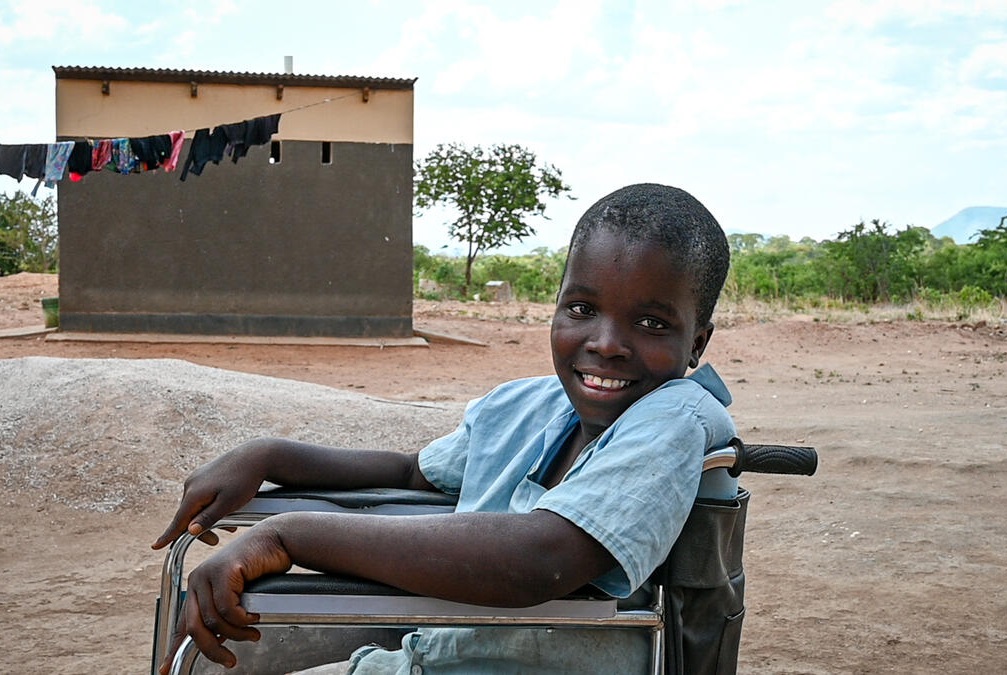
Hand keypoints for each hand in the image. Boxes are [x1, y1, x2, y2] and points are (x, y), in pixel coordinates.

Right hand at [152, 444, 267, 549]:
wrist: (255, 456)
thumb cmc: (244, 481)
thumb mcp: (228, 504)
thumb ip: (208, 518)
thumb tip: (188, 531)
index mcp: (194, 493)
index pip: (178, 521)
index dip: (168, 536)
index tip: (156, 546)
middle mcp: (191, 484)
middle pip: (189, 515)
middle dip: (201, 530)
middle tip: (216, 541)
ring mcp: (197, 478)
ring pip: (197, 506)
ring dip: (209, 518)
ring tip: (230, 525)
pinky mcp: (204, 475)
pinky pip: (203, 496)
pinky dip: (211, 507)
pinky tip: (226, 509)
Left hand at [159, 522, 291, 673]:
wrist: (277, 541)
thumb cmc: (261, 567)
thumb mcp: (237, 596)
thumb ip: (223, 616)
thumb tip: (216, 642)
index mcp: (197, 587)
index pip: (182, 624)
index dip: (174, 650)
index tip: (167, 670)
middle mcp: (197, 580)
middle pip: (194, 627)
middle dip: (212, 649)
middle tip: (230, 661)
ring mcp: (208, 574)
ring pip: (215, 620)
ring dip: (237, 633)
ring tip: (253, 632)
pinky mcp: (223, 571)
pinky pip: (228, 609)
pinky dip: (242, 619)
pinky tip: (253, 616)